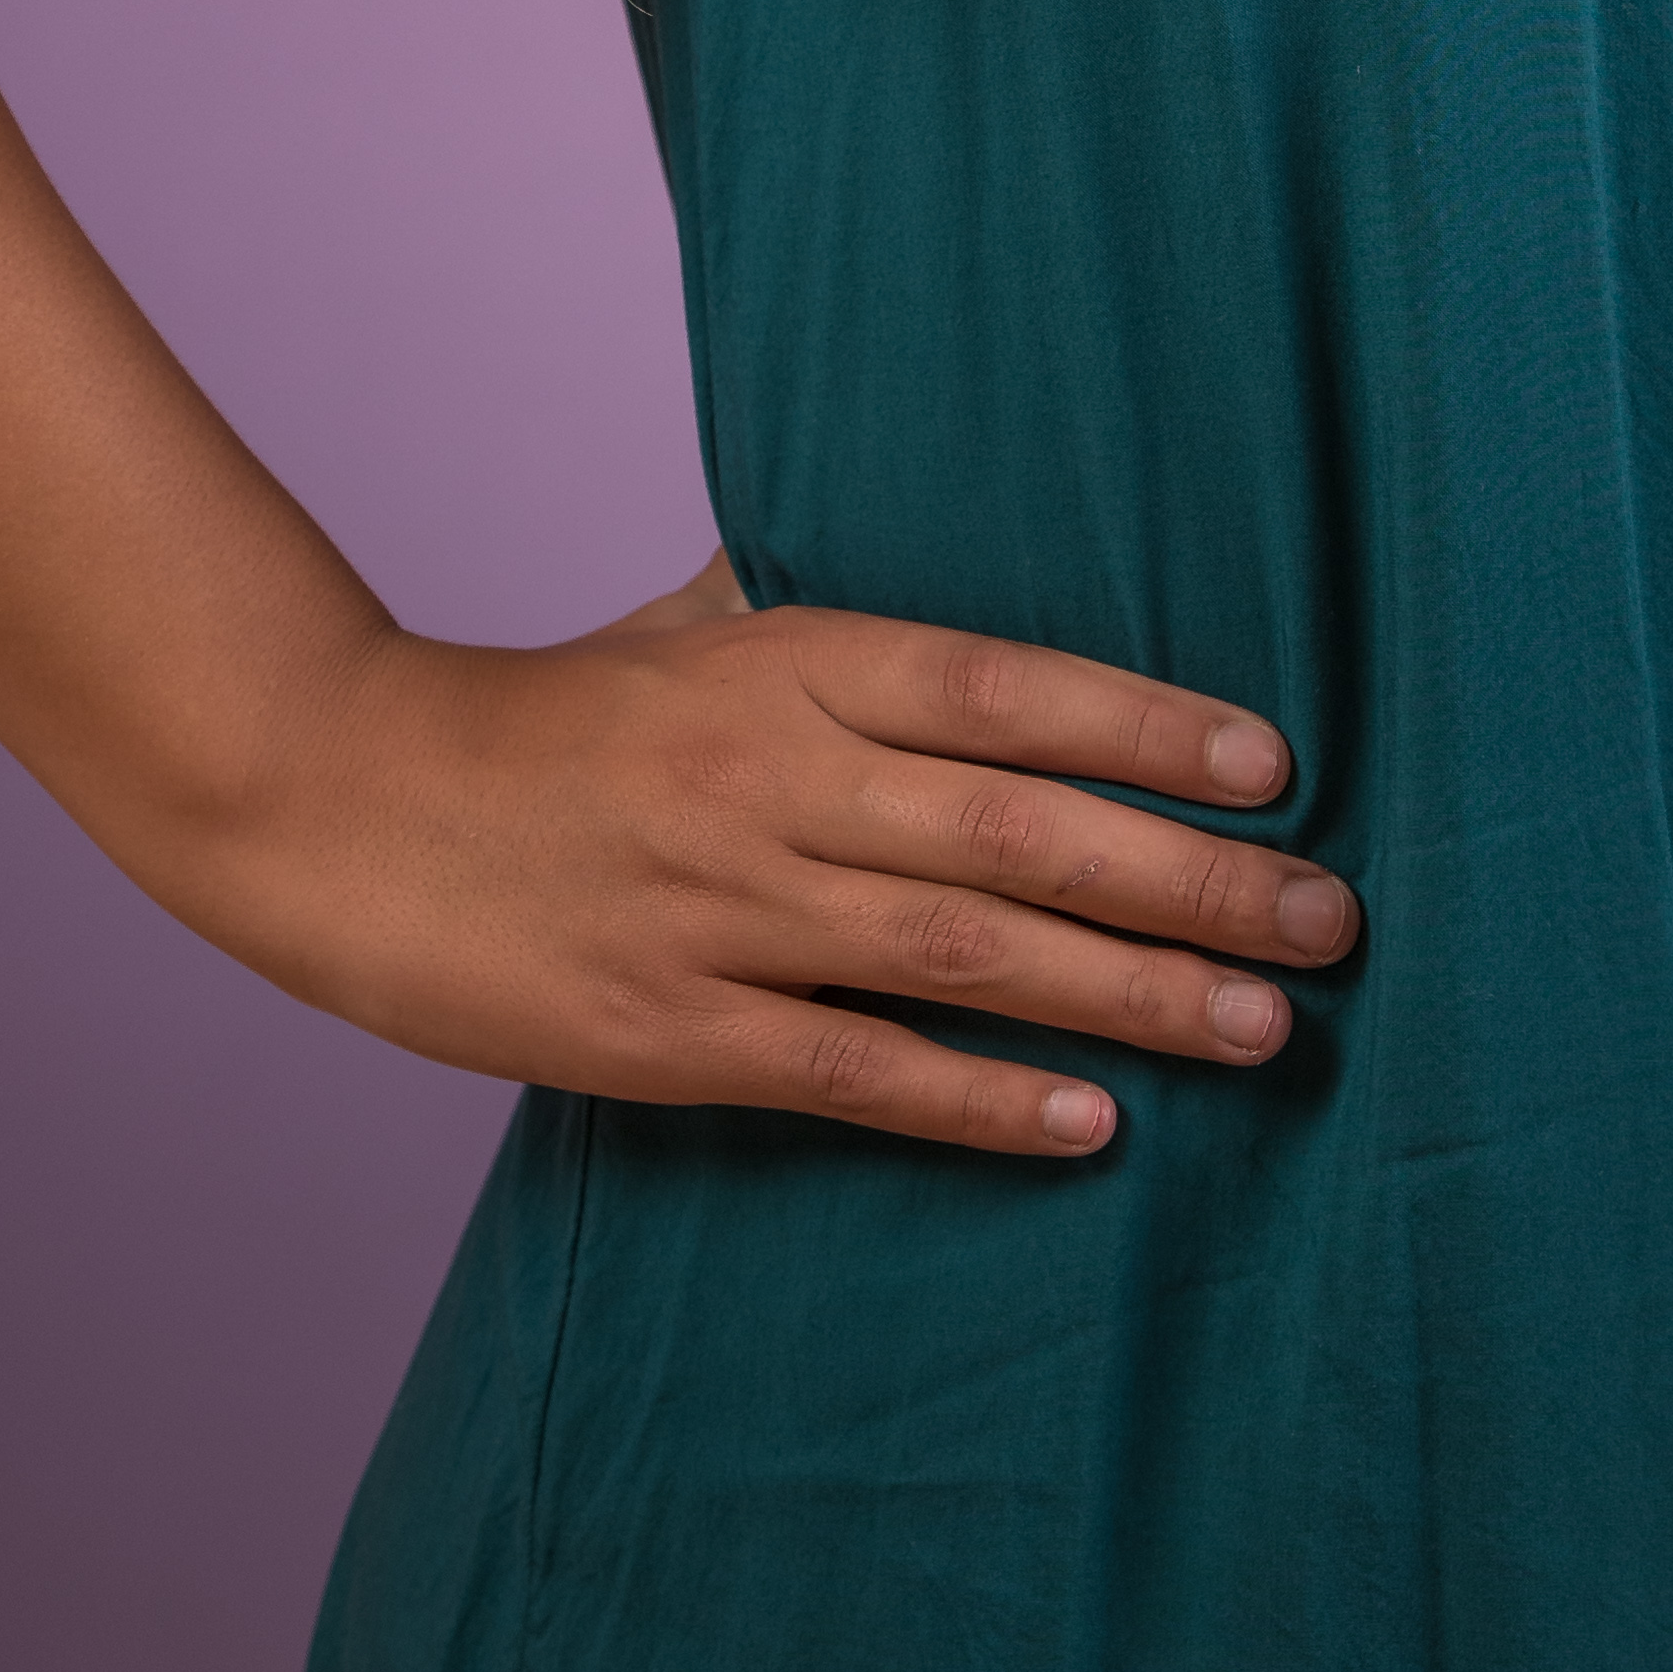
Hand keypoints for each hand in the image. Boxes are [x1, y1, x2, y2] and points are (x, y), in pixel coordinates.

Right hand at [211, 548, 1358, 1163]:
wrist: (340, 804)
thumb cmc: (543, 716)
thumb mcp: (686, 623)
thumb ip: (819, 608)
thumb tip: (957, 549)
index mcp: (787, 665)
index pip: (1004, 686)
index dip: (1146, 721)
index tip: (1274, 765)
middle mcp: (772, 781)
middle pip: (1021, 829)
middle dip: (1193, 880)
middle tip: (1331, 921)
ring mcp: (721, 912)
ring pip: (966, 954)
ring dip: (1130, 996)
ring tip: (1265, 1030)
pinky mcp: (668, 1033)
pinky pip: (855, 1071)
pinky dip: (983, 1102)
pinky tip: (1094, 1122)